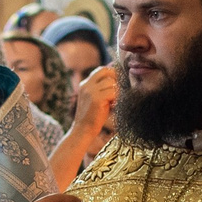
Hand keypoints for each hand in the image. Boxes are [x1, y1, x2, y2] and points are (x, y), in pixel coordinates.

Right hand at [47, 67, 117, 190]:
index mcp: (84, 84)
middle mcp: (86, 85)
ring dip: (117, 92)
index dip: (112, 74)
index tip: (118, 83)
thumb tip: (118, 82)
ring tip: (115, 102)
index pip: (101, 70)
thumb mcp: (94, 100)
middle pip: (107, 72)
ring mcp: (91, 91)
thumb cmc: (91, 118)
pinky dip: (117, 98)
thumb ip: (101, 90)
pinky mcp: (96, 99)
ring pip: (112, 83)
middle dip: (116, 80)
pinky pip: (113, 92)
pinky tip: (114, 106)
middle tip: (119, 91)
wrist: (82, 131)